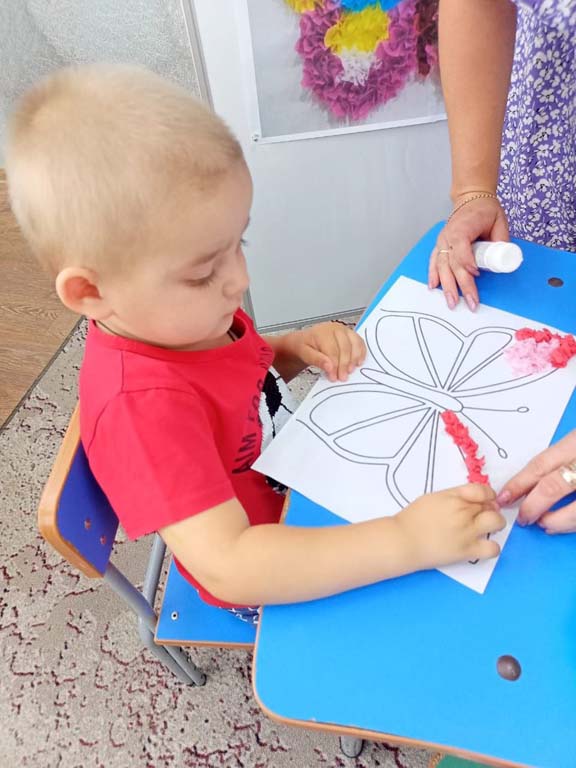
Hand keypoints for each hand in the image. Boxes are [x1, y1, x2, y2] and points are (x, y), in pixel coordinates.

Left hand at [288, 321, 366, 381]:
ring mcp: (345, 331)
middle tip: (343, 377)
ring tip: (350, 371)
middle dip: (345, 364)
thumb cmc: (305, 346)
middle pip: (345, 347)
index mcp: (322, 332)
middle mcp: (335, 329)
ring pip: (355, 344)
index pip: (332, 350)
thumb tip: (329, 367)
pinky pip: (360, 342)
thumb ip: (317, 360)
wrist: (306, 341)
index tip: (334, 377)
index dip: (334, 365)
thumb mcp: (305, 354)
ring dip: (354, 359)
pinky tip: (358, 363)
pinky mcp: (351, 334)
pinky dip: (361, 353)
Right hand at [395, 484, 504, 568]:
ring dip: (495, 523)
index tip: (484, 500)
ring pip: (497, 522)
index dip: (487, 495)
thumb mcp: (433, 497)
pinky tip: (482, 544)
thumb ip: (454, 495)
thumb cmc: (413, 518)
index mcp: (453, 496)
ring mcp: (466, 531)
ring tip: (485, 528)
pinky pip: (493, 548)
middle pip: (489, 505)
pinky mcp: (467, 550)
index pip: (483, 490)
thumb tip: (473, 500)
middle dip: (489, 508)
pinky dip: (492, 546)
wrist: (403, 541)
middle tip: (480, 515)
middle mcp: (462, 512)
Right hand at [429, 196, 508, 310]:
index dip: (467, 263)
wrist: (471, 199)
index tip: (476, 274)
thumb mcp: (499, 221)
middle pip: (452, 264)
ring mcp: (442, 242)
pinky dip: (433, 275)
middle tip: (470, 302)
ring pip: (442, 267)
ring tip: (452, 303)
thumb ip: (500, 240)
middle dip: (462, 285)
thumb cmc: (485, 210)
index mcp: (462, 228)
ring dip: (447, 286)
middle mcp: (448, 236)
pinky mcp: (440, 246)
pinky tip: (433, 287)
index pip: (461, 249)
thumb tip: (503, 260)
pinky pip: (434, 262)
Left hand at [497, 430, 575, 533]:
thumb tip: (533, 484)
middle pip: (555, 486)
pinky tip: (568, 525)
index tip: (503, 498)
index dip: (519, 483)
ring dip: (558, 521)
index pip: (541, 464)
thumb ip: (563, 457)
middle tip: (523, 518)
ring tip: (546, 524)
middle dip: (534, 506)